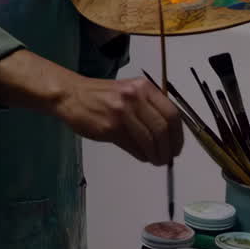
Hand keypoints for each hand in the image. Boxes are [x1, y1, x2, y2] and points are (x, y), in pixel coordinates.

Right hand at [0, 50, 183, 165]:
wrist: (71, 95)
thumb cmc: (100, 95)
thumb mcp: (128, 92)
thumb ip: (147, 107)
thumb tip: (167, 136)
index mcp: (143, 88)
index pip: (171, 114)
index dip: (178, 135)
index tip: (177, 147)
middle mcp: (135, 97)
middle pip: (162, 128)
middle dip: (169, 148)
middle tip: (167, 158)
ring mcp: (122, 112)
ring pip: (150, 140)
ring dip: (156, 155)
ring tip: (155, 160)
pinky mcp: (110, 128)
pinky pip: (133, 146)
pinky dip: (141, 155)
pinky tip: (142, 156)